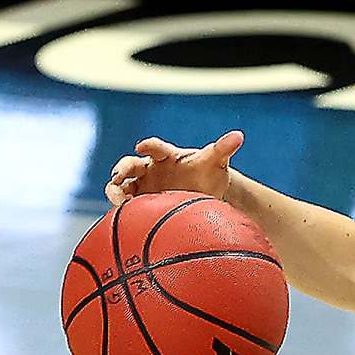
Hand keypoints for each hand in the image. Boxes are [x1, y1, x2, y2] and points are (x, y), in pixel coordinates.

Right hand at [107, 131, 243, 207]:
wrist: (205, 195)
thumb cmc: (209, 175)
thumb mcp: (216, 162)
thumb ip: (223, 148)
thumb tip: (239, 135)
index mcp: (167, 156)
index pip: (156, 148)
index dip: (148, 146)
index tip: (142, 145)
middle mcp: (151, 169)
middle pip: (131, 164)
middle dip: (122, 169)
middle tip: (118, 177)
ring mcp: (143, 186)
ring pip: (121, 185)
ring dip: (115, 191)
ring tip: (119, 203)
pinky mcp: (140, 203)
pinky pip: (124, 205)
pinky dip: (121, 210)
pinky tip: (123, 219)